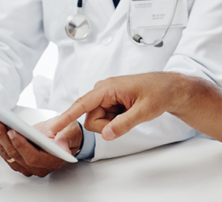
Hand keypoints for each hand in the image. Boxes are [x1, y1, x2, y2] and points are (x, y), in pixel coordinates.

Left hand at [0, 114, 81, 176]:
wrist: (65, 135)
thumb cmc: (68, 132)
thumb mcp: (70, 131)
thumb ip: (65, 139)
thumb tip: (61, 146)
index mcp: (52, 161)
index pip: (32, 157)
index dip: (21, 145)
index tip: (12, 131)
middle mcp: (37, 167)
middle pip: (15, 154)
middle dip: (2, 137)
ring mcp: (26, 165)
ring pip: (6, 153)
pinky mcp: (18, 159)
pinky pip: (4, 151)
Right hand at [50, 73, 178, 141]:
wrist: (168, 88)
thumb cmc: (158, 93)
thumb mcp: (144, 110)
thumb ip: (124, 124)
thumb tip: (106, 134)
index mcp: (109, 87)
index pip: (82, 104)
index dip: (67, 117)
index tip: (53, 129)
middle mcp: (103, 90)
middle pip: (91, 118)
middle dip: (106, 125)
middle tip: (127, 118)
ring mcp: (106, 96)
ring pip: (97, 121)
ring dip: (112, 123)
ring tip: (130, 112)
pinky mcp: (109, 102)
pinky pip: (105, 119)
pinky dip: (115, 121)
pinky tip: (128, 112)